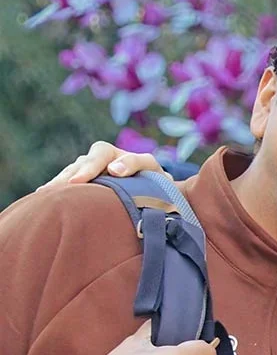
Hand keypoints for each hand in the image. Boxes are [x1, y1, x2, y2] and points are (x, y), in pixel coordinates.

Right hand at [47, 141, 163, 187]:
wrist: (154, 192)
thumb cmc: (153, 177)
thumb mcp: (149, 166)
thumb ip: (136, 162)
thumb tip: (114, 168)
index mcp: (110, 153)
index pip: (97, 156)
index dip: (87, 168)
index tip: (77, 181)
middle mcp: (93, 162)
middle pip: (77, 167)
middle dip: (65, 179)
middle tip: (53, 191)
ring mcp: (85, 174)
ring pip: (69, 177)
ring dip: (58, 186)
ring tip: (44, 196)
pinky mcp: (82, 188)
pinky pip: (68, 188)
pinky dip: (59, 193)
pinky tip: (45, 201)